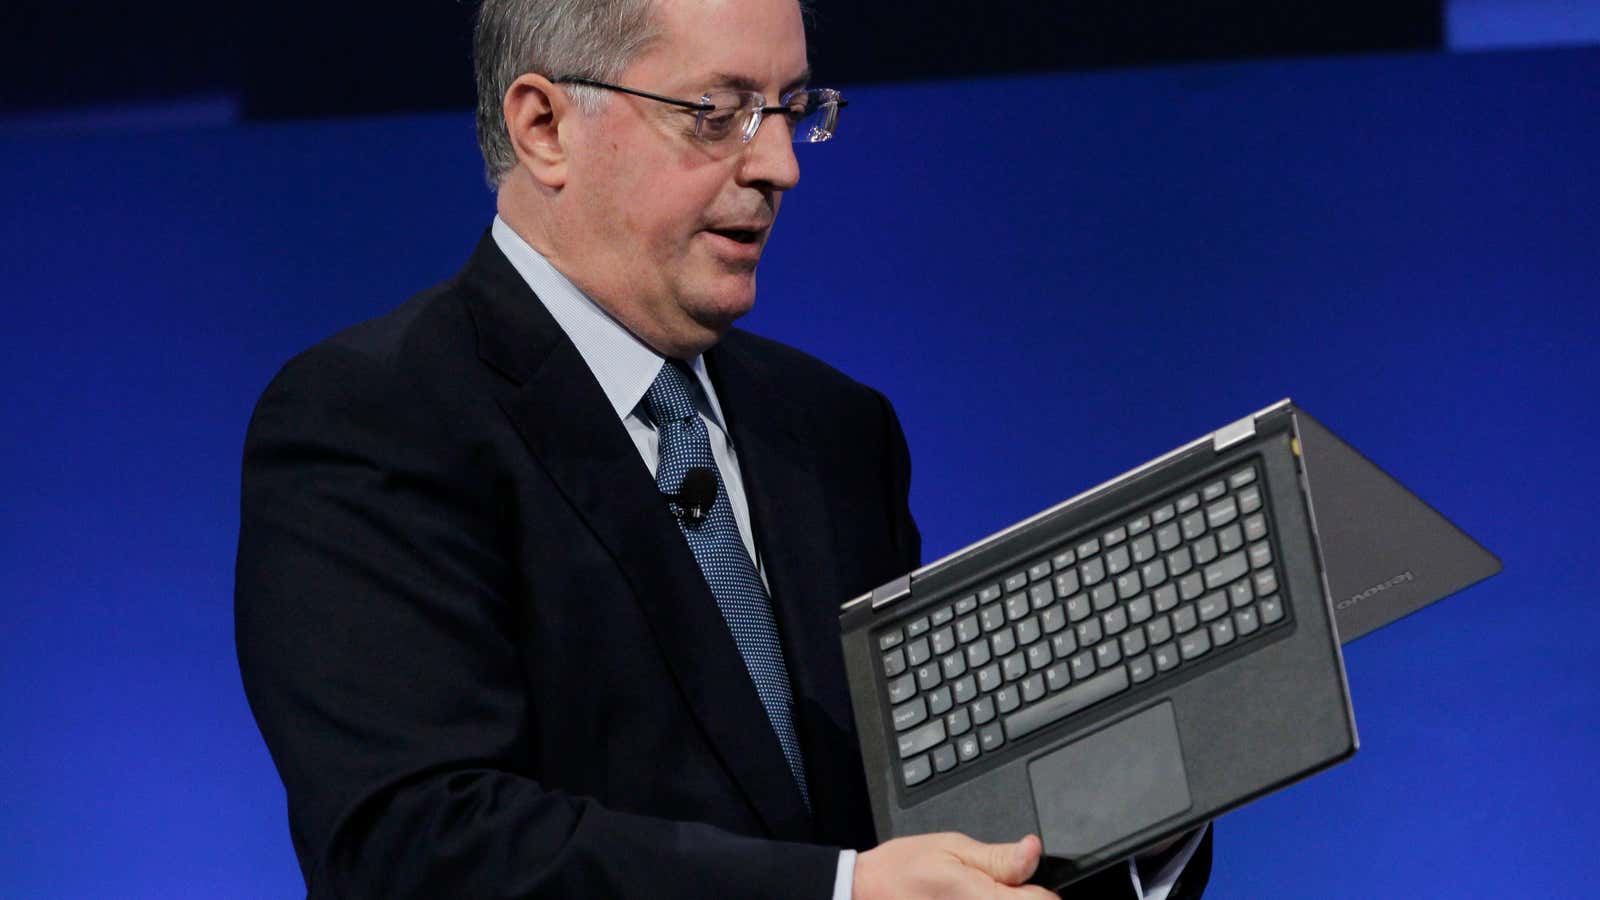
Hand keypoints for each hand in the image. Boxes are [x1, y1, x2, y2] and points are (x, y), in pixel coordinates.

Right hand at [853, 832, 1057, 899]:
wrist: (866, 893)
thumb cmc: (903, 870)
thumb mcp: (952, 847)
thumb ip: (998, 856)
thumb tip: (1034, 850)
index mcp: (985, 899)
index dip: (1038, 887)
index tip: (1024, 879)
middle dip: (1020, 897)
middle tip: (996, 884)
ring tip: (975, 893)